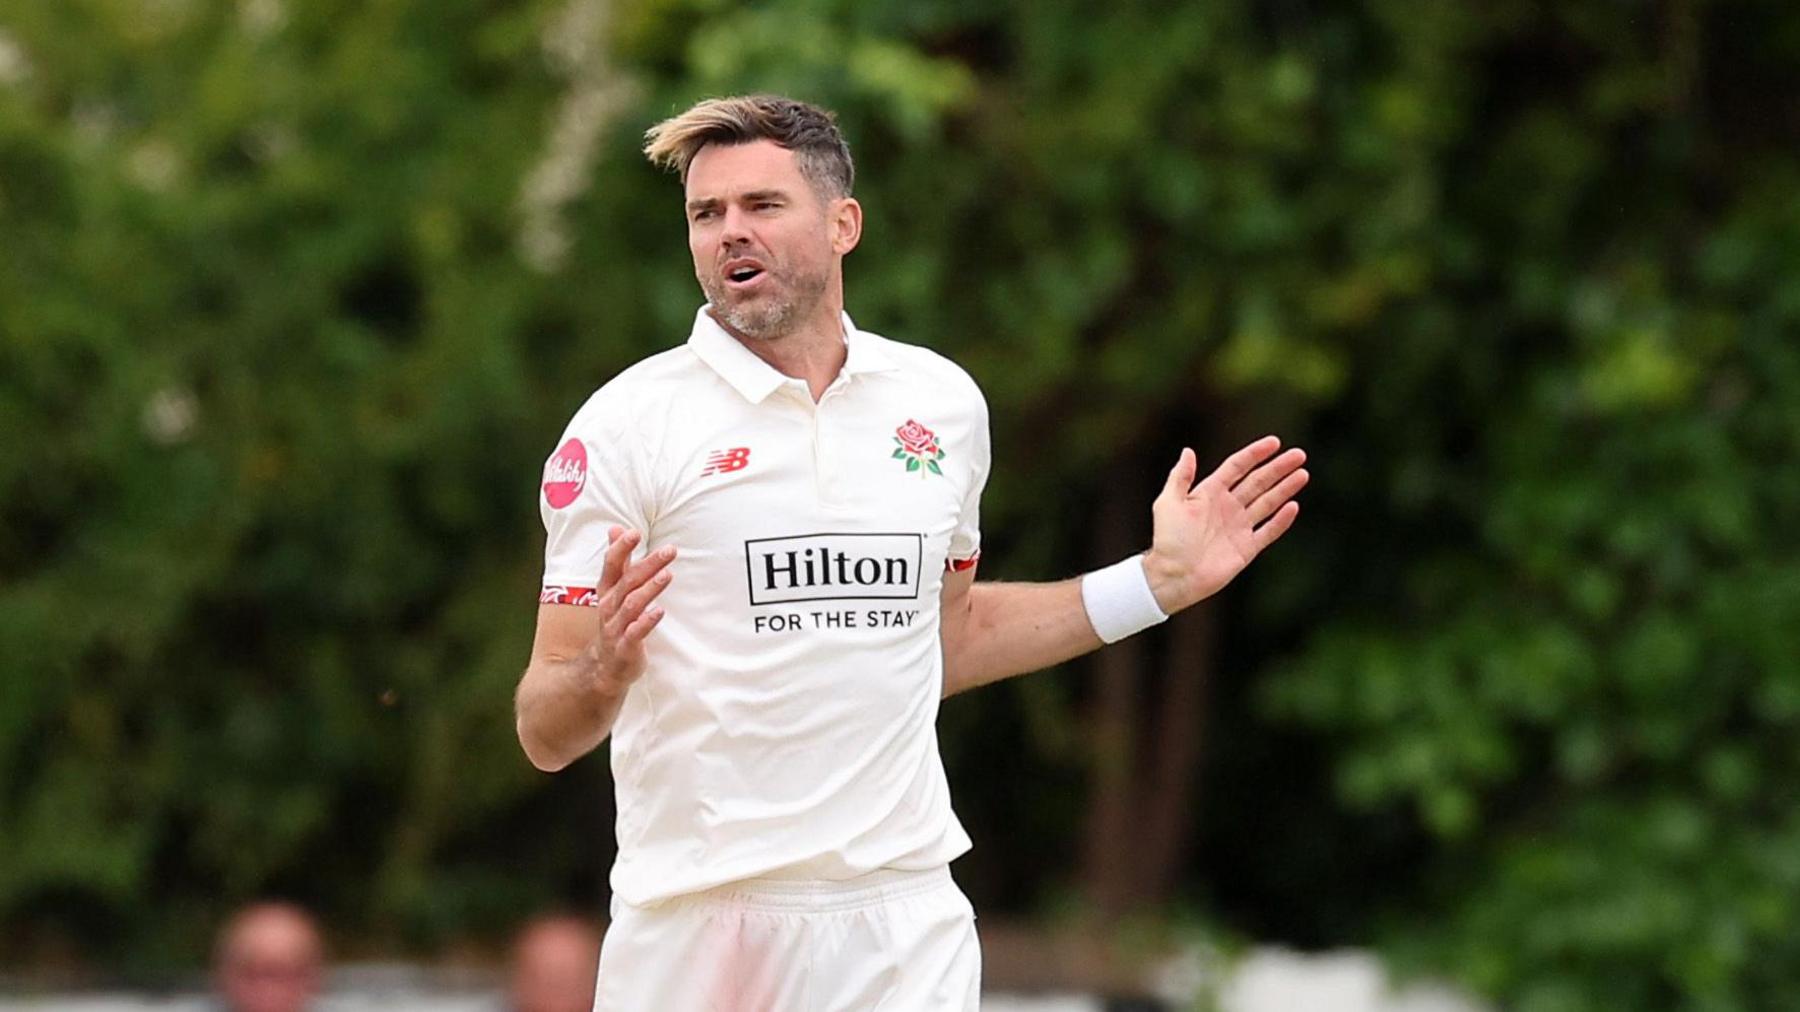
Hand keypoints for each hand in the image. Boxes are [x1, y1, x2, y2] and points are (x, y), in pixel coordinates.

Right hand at [586, 527, 675, 694]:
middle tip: (670, 550)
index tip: (633, 532)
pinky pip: (635, 632)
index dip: (621, 548)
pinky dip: (646, 621)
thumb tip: (616, 528)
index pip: (611, 564)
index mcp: (607, 589)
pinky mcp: (626, 646)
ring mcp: (616, 626)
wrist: (605, 665)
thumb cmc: (615, 620)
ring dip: (650, 589)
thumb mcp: (613, 588)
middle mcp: (609, 605)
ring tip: (667, 575)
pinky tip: (660, 611)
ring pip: (632, 604)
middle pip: (628, 581)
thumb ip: (618, 560)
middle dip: (648, 564)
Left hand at [1143, 436, 1306, 612]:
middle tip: (1299, 455)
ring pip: (1267, 503)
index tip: (1275, 442)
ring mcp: (1238, 527)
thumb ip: (1180, 477)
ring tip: (1302, 474)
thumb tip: (1188, 450)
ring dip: (1285, 489)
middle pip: (1258, 482)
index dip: (1255, 454)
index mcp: (1209, 493)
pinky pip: (1268, 531)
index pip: (1237, 467)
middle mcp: (1227, 507)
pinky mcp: (1246, 548)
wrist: (1173, 576)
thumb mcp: (1168, 503)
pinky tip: (1294, 506)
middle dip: (1278, 468)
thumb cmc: (1167, 540)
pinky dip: (1281, 520)